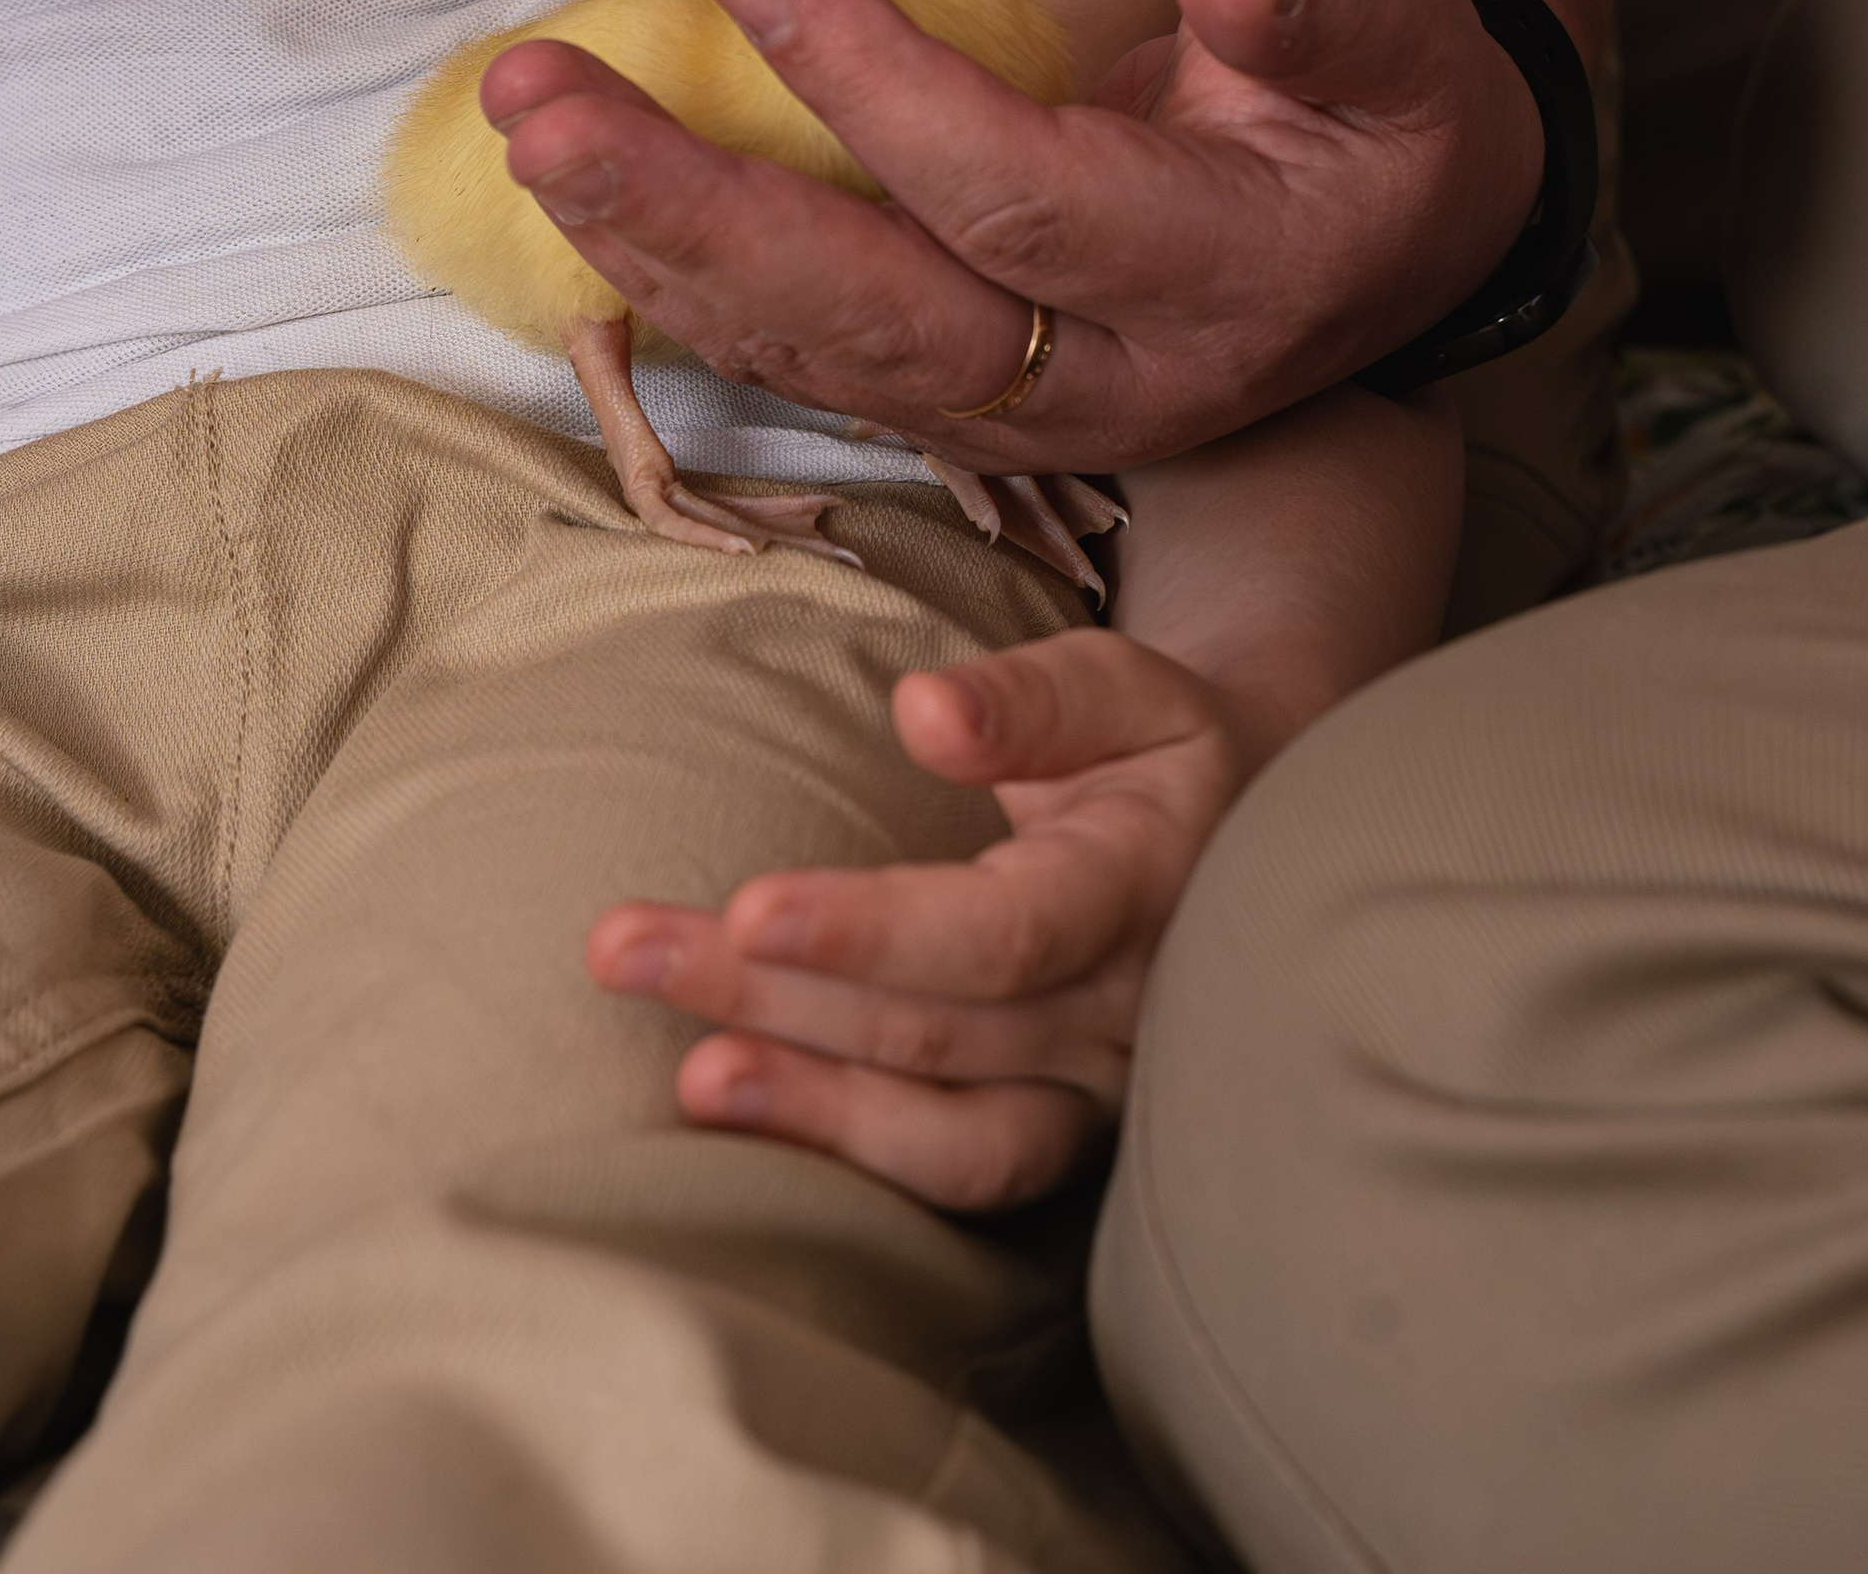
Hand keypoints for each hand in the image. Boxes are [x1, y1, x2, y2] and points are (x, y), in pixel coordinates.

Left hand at [480, 0, 1540, 467]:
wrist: (1406, 235)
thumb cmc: (1390, 106)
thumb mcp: (1406, 36)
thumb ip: (1329, 2)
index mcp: (1223, 276)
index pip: (1017, 196)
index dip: (878, 89)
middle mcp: (1116, 379)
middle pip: (874, 321)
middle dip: (694, 215)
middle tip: (542, 106)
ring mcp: (1035, 417)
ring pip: (820, 361)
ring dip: (654, 249)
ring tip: (528, 130)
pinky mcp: (975, 411)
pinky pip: (811, 366)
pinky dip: (686, 293)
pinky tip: (579, 210)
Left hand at [586, 629, 1244, 1208]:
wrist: (1241, 841)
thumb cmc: (1154, 750)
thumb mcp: (1125, 687)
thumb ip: (1031, 698)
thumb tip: (922, 708)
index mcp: (1142, 881)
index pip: (1004, 931)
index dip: (875, 930)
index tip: (747, 905)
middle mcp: (1128, 1011)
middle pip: (942, 1029)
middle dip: (774, 995)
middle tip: (626, 951)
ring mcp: (1103, 1097)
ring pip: (955, 1137)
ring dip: (809, 1108)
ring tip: (686, 1077)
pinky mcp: (1068, 1143)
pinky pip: (963, 1181)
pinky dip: (854, 1162)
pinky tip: (747, 1120)